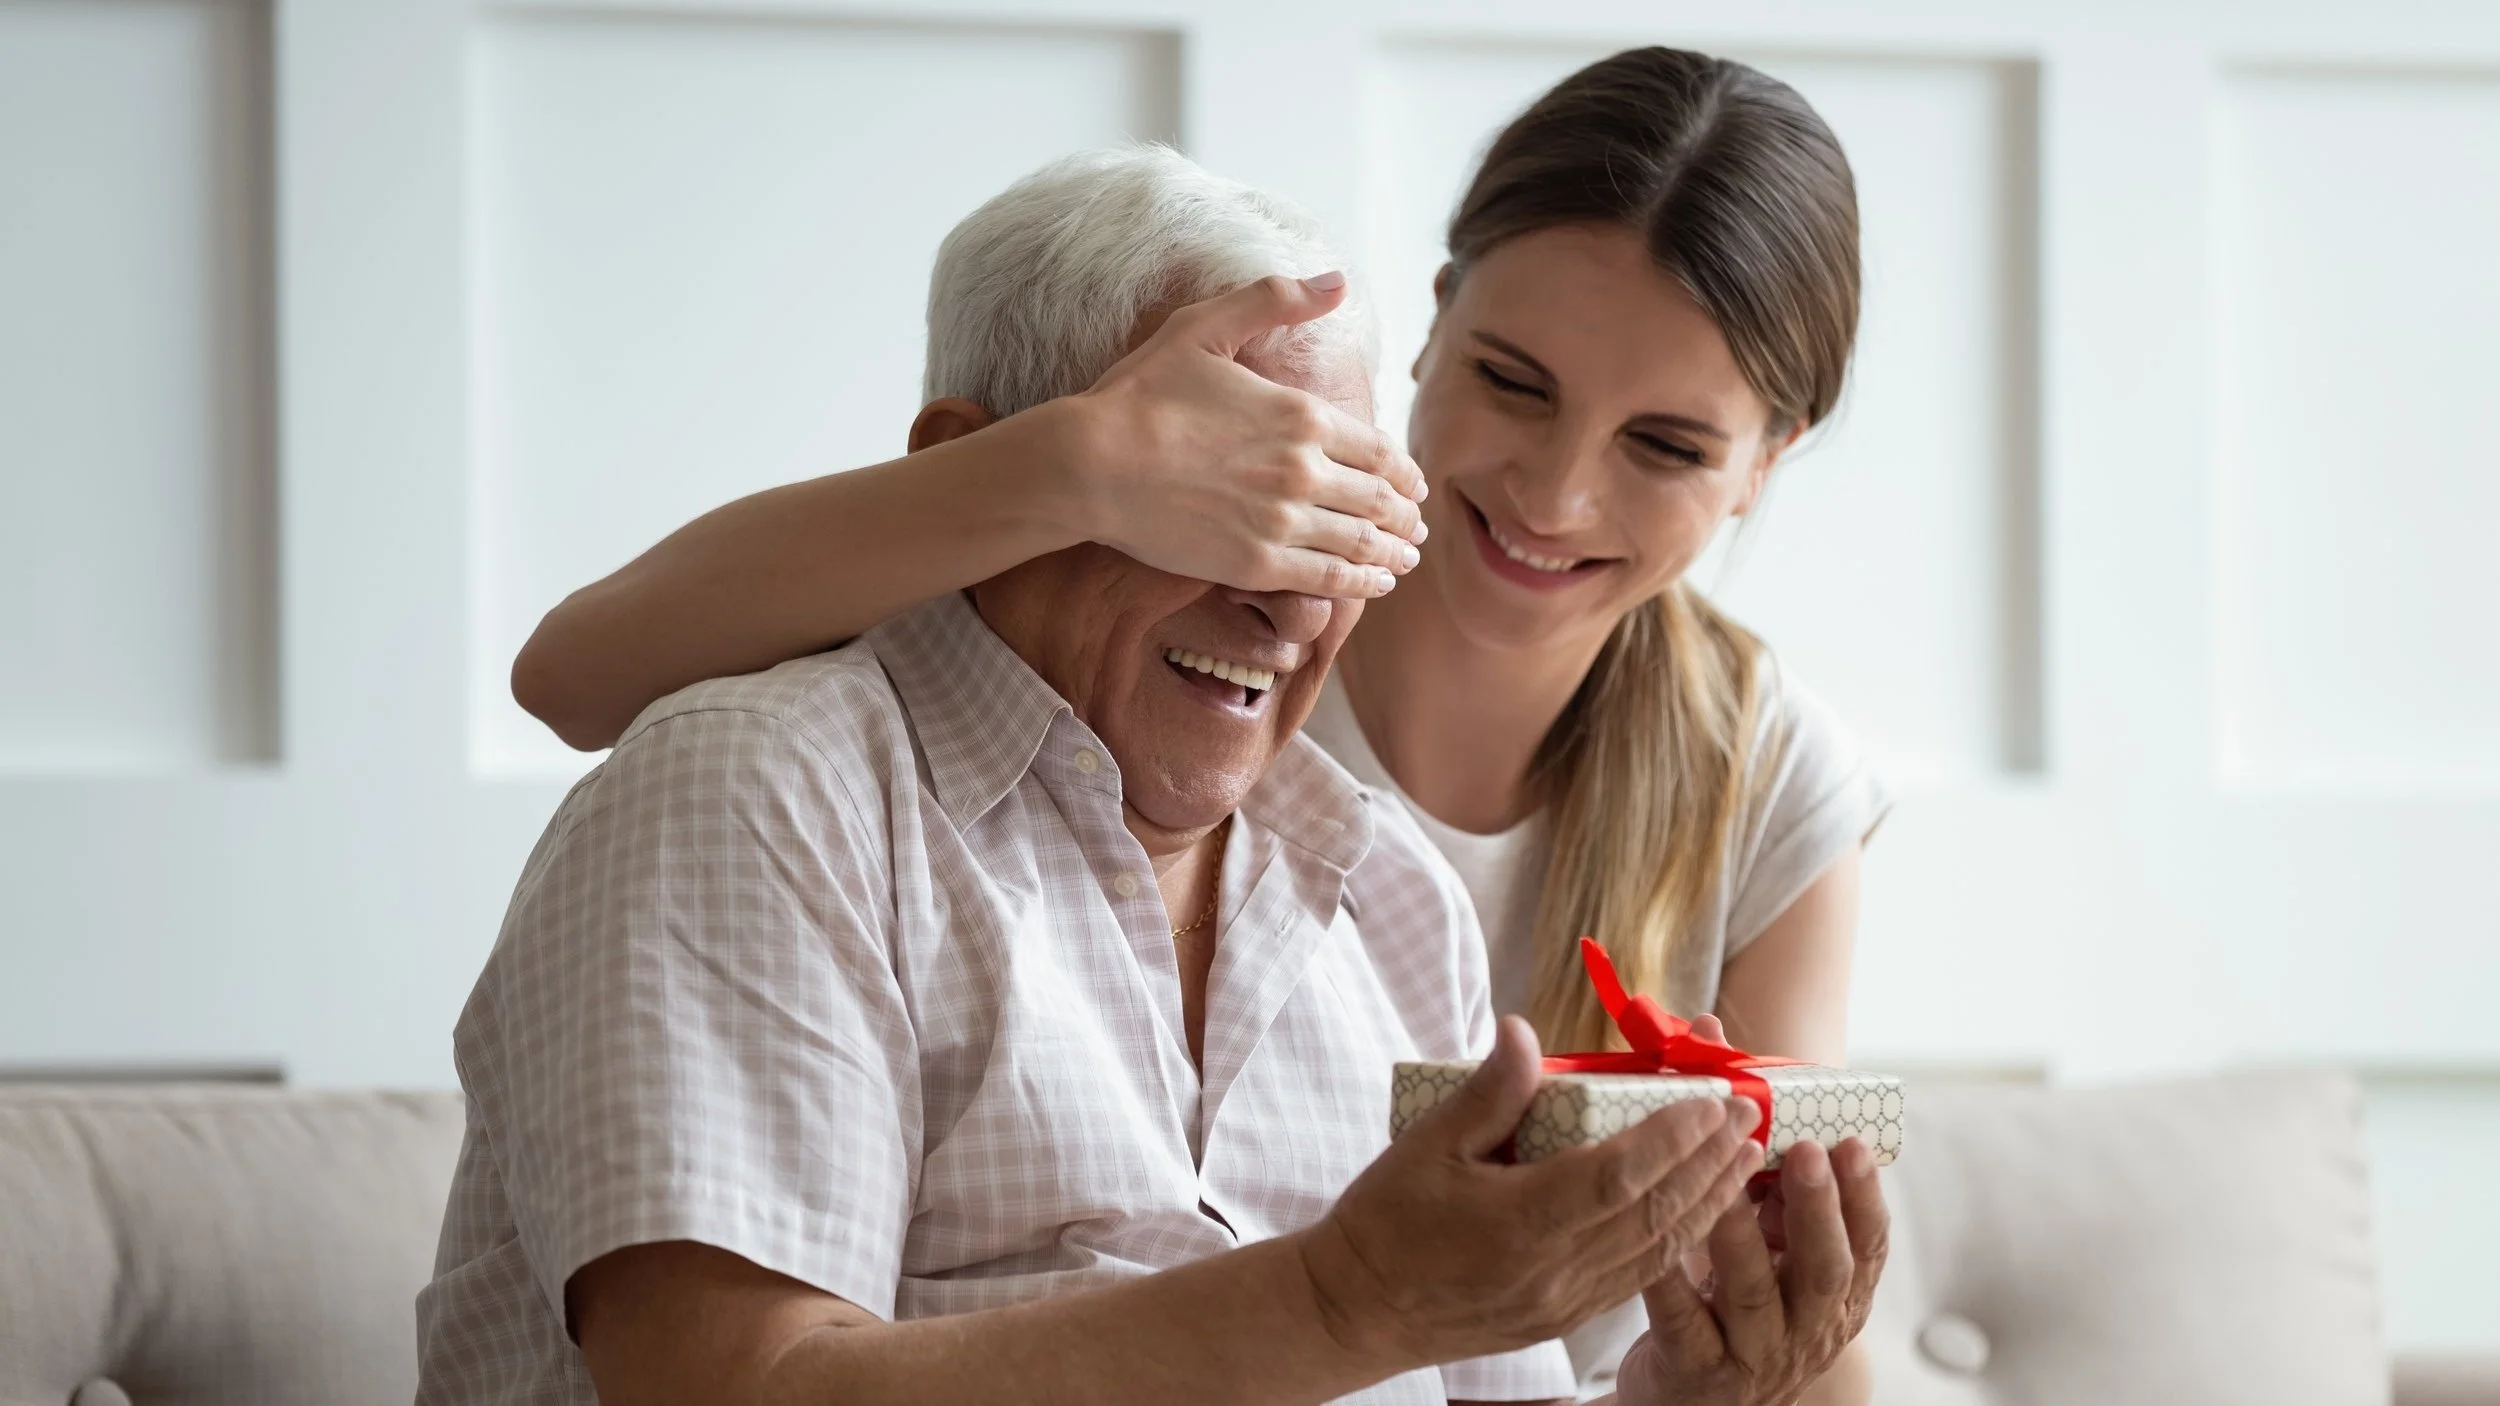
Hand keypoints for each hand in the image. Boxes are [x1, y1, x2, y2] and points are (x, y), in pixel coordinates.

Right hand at [1065, 272, 1427, 599]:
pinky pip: (1329, 578)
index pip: (1378, 450)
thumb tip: (1336, 281)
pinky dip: (1362, 582)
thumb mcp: (1204, 327)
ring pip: (1361, 541)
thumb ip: (1273, 301)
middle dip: (1404, 517)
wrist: (1090, 464)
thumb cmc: (1139, 394)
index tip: (1414, 485)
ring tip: (1403, 559)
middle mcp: (1303, 470)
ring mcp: (1282, 521)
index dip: (1404, 473)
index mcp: (1301, 414)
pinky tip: (1375, 583)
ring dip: (1392, 552)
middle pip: (1378, 500)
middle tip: (1415, 528)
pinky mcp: (1256, 564)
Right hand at [1296, 1016, 1763, 1373]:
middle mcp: (1551, 1270)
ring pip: (1657, 1252)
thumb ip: (1487, 1092)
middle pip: (1653, 1213)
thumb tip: (1524, 1030)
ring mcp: (1562, 1301)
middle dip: (1709, 1161)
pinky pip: (1638, 1279)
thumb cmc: (1385, 1223)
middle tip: (1751, 1114)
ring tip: (1745, 1159)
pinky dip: (1679, 1242)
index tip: (1711, 1100)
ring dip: (1707, 1202)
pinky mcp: (1562, 1318)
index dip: (1670, 1137)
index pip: (1616, 1176)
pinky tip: (1700, 1213)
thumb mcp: (1426, 1144)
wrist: (1357, 1311)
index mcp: (1517, 1223)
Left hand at [1611, 1138, 1888, 1405]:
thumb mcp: (1778, 1267)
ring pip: (1753, 1294)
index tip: (1851, 1146)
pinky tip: (1660, 1243)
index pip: (1868, 1248)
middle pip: (1824, 1270)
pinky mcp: (1697, 1370)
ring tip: (1726, 1188)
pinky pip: (1683, 1321)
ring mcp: (1753, 1354)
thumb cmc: (1736, 1317)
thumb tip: (1776, 1130)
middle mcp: (1805, 1329)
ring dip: (1742, 1235)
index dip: (1865, 1197)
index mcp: (1836, 1299)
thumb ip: (1783, 1212)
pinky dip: (1671, 1282)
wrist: (1693, 1403)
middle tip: (1807, 1154)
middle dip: (1818, 1209)